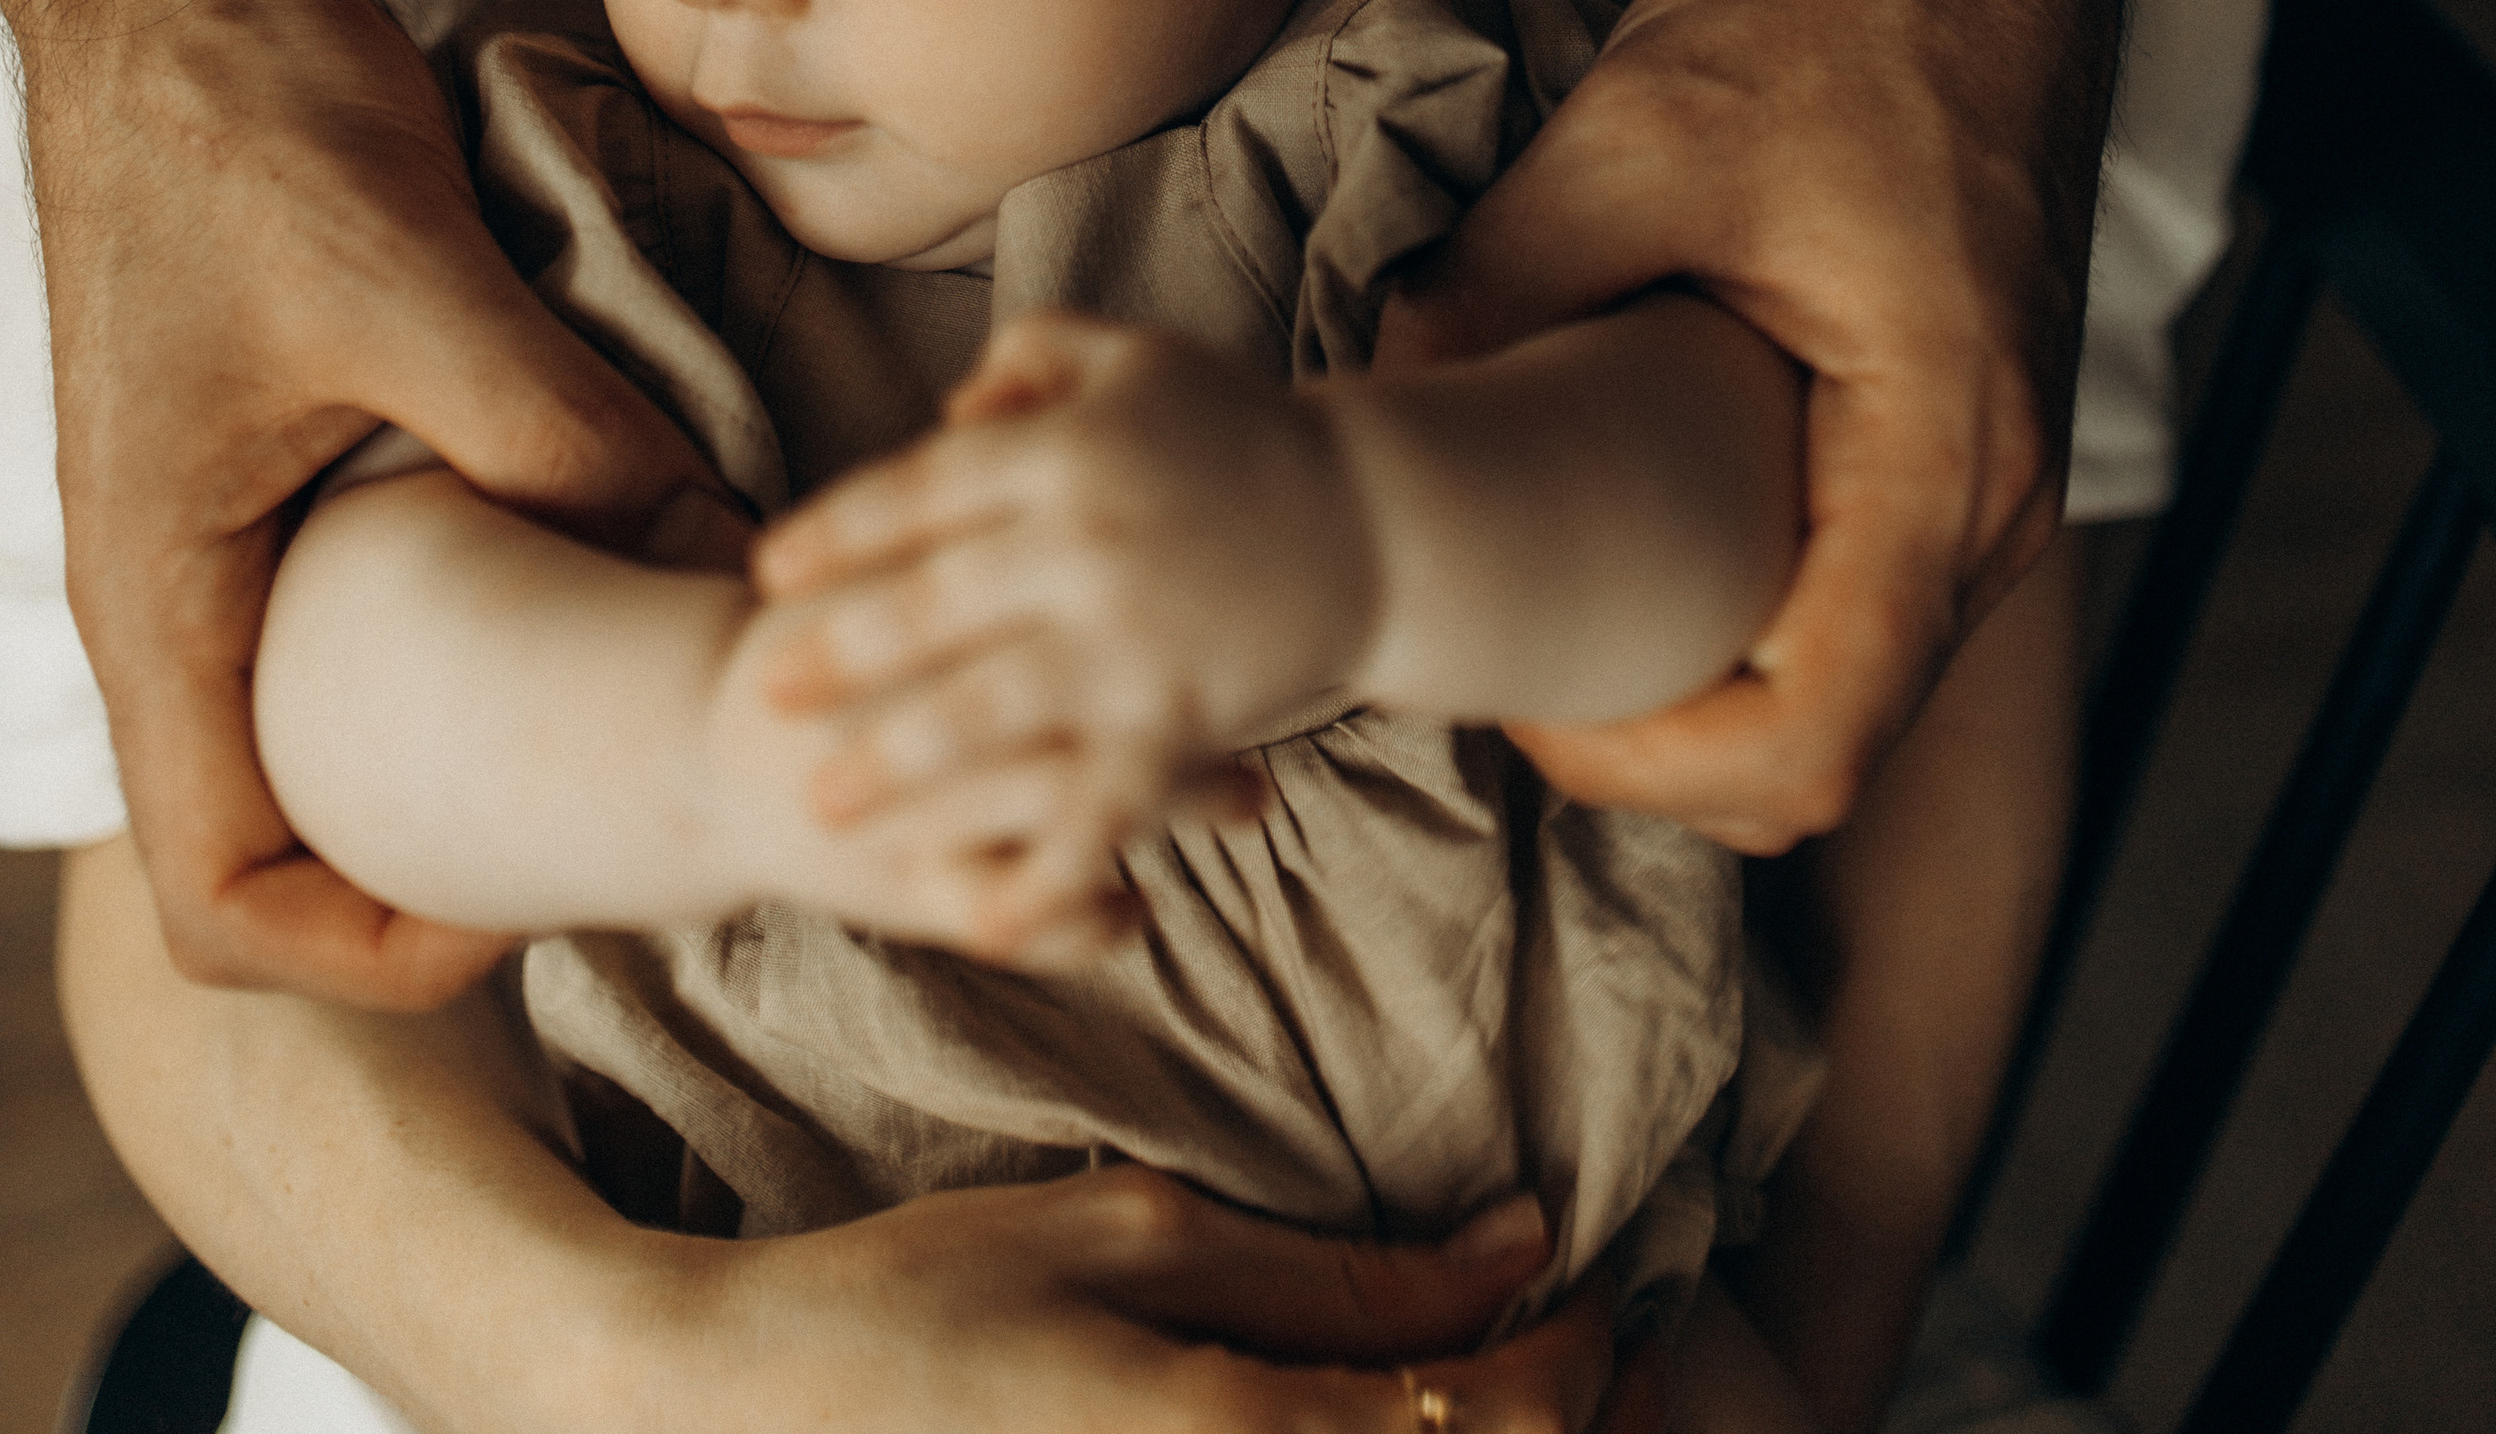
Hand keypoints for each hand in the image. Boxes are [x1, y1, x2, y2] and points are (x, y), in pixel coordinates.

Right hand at [31, 0, 718, 1003]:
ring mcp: (213, 524)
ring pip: (322, 721)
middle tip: (608, 828)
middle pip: (278, 834)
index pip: (219, 900)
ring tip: (616, 716)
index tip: (520, 915)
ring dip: (455, 746)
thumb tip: (710, 548)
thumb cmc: (242, 126)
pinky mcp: (268, 451)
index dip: (366, 957)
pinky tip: (576, 568)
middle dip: (434, 868)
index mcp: (159, 602)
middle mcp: (170, 595)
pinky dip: (456, 628)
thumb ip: (554, 430)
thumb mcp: (415, 286)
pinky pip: (349, 608)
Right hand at [614, 1166, 1616, 1433]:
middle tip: (1603, 1357)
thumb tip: (1515, 1249)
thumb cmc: (929, 1299)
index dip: (1585, 1356)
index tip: (1599, 1286)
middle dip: (1577, 1433)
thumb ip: (1336, 1274)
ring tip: (1521, 1406)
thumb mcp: (1137, 1237)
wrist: (736, 1412)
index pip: (1501, 1425)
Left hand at [746, 312, 1376, 954]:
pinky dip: (1047, 867)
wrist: (1377, 519)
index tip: (768, 569)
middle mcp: (1092, 541)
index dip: (839, 531)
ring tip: (824, 803)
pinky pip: (1104, 804)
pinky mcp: (1185, 716)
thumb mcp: (1137, 359)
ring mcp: (1138, 636)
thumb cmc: (1241, 432)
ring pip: (992, 711)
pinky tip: (988, 919)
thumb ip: (1032, 360)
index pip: (923, 491)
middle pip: (936, 605)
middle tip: (767, 695)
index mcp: (1069, 449)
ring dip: (901, 762)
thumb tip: (947, 416)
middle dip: (842, 653)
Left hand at [1381, 0, 2088, 853]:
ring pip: (1843, 669)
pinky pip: (1857, 581)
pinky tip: (1635, 514)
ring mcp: (1991, 470)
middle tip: (1500, 657)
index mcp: (1942, 456)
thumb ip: (1505, 284)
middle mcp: (1996, 499)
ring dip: (1699, 672)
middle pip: (1826, 739)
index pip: (1809, 743)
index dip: (1642, 771)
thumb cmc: (1852, 0)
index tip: (1512, 703)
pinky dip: (1745, 593)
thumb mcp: (1641, 134)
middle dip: (1653, 743)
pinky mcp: (1959, 425)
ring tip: (1549, 592)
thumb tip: (1379, 394)